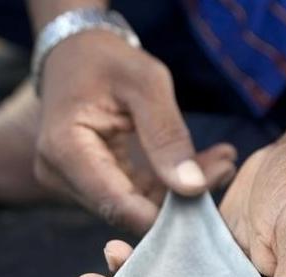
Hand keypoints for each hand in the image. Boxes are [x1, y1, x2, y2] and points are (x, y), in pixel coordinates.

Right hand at [34, 31, 235, 233]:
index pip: (119, 205)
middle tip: (225, 166)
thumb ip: (167, 134)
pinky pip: (134, 195)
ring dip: (179, 189)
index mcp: (64, 150)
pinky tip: (201, 163)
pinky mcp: (92, 184)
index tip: (212, 185)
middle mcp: (60, 176)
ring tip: (220, 160)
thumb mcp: (145, 84)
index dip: (166, 211)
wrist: (75, 56)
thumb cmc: (107, 61)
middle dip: (180, 197)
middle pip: (129, 209)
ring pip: (136, 206)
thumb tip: (192, 187)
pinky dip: (168, 182)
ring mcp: (73, 183)